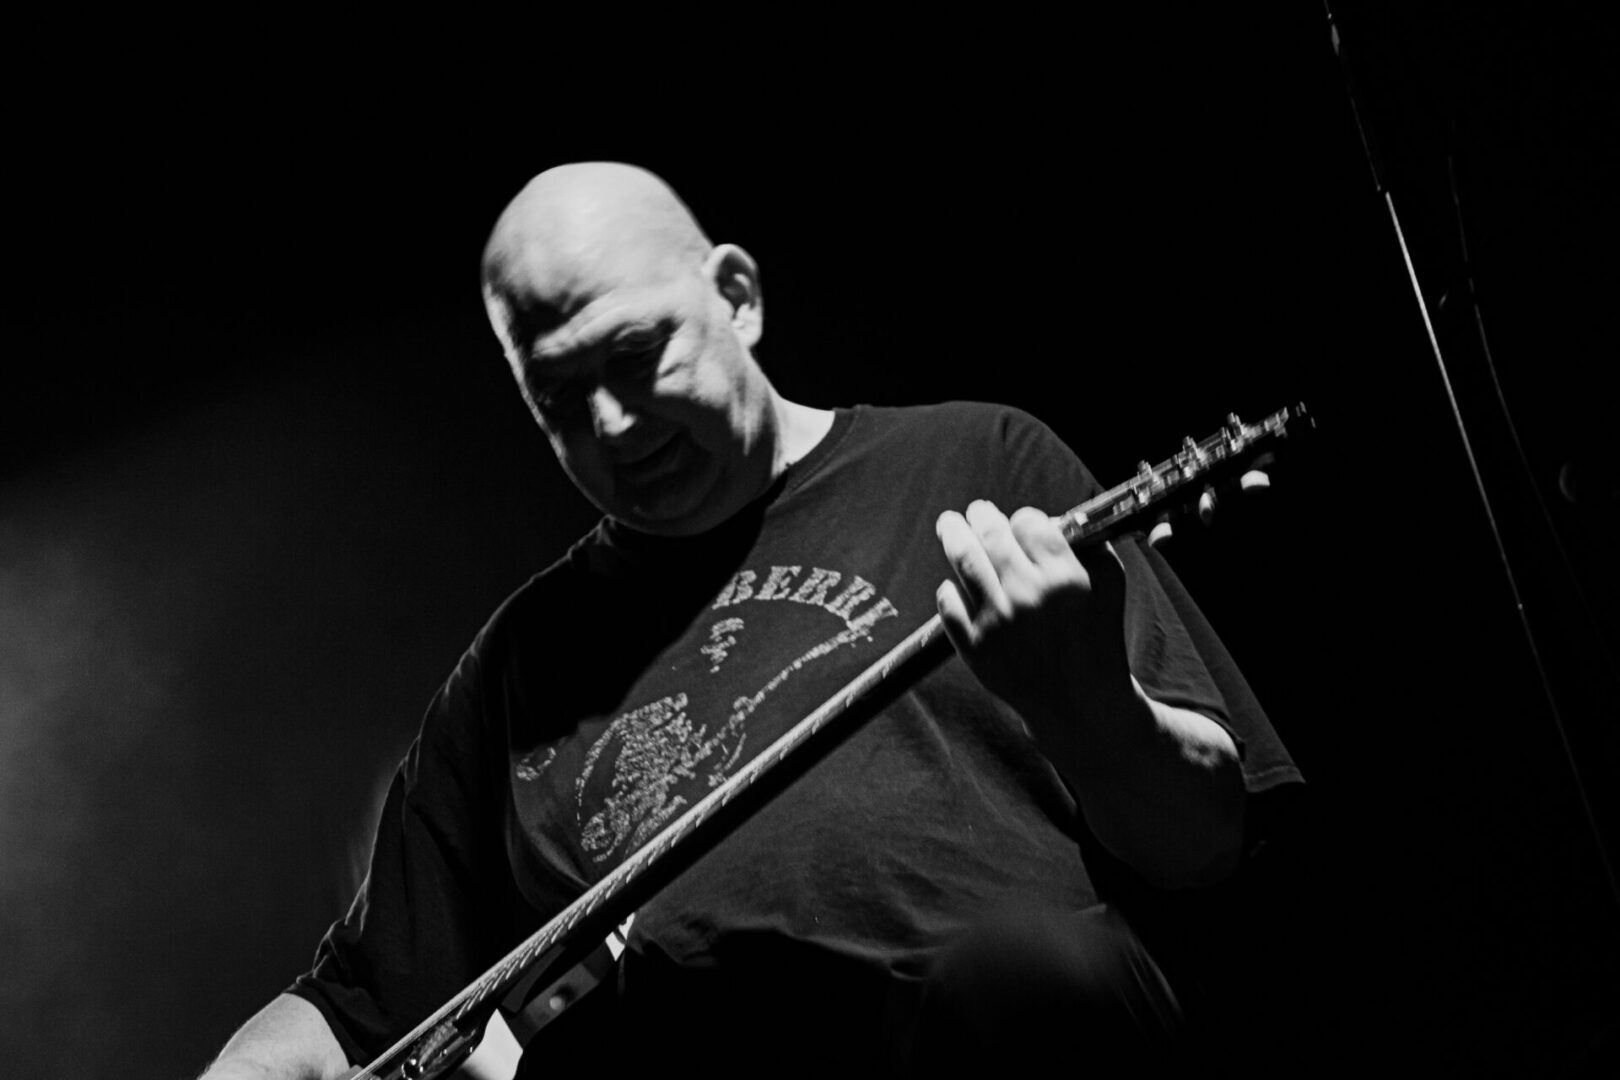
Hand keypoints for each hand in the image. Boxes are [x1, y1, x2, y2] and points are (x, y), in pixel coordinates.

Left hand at [934, 500, 1130, 728]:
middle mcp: (1028, 596)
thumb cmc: (1096, 639)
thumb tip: (1053, 518)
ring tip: (949, 526)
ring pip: (964, 560)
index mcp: (1064, 578)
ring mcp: (998, 622)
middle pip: (991, 534)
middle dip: (980, 516)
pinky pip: (949, 603)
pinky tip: (953, 585)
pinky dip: (948, 589)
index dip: (1023, 519)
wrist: (1080, 704)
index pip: (1029, 523)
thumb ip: (1089, 544)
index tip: (1021, 523)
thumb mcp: (1110, 585)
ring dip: (953, 535)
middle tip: (975, 512)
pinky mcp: (975, 647)